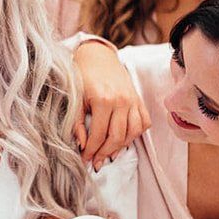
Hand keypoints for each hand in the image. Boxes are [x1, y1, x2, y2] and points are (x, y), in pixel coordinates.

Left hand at [72, 40, 149, 170]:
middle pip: (117, 137)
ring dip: (120, 147)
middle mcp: (121, 101)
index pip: (98, 135)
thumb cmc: (83, 77)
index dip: (91, 151)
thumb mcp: (75, 99)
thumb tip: (82, 145)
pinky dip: (135, 134)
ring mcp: (133, 100)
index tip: (85, 159)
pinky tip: (123, 139)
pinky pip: (143, 122)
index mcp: (103, 99)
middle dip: (105, 153)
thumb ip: (76, 123)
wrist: (98, 56)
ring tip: (108, 154)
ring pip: (132, 133)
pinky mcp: (139, 99)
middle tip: (96, 162)